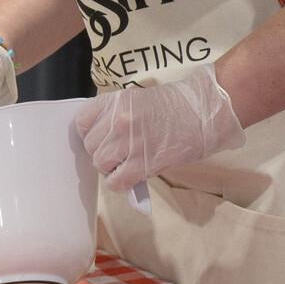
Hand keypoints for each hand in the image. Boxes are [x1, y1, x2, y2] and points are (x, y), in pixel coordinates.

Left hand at [73, 65, 245, 192]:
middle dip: (102, 152)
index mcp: (115, 101)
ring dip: (111, 168)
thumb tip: (97, 139)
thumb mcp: (136, 100)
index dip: (90, 133)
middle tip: (119, 152)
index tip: (99, 138)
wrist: (203, 113)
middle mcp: (118, 121)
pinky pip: (116, 181)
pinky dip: (120, 183)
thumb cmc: (173, 107)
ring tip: (126, 163)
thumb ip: (113, 117)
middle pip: (90, 146)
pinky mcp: (142, 164)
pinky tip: (131, 176)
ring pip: (100, 164)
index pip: (82, 121)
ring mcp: (129, 143)